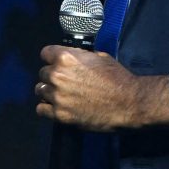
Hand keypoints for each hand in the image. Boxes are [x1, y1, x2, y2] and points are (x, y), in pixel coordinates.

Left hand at [34, 46, 168, 131]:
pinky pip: (41, 109)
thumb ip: (80, 57)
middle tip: (64, 82)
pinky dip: (47, 108)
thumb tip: (73, 58)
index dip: (52, 58)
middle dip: (52, 76)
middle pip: (42, 73)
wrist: (128, 103)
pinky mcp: (60, 114)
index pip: (45, 53)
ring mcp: (57, 96)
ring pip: (40, 90)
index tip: (56, 63)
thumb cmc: (117, 78)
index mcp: (66, 58)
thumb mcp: (99, 57)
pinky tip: (56, 107)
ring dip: (49, 92)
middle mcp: (58, 75)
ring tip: (61, 95)